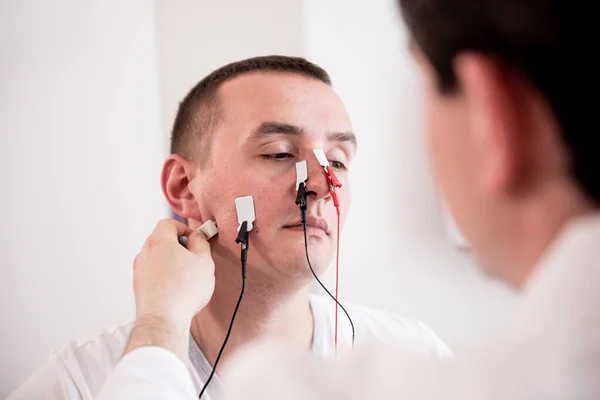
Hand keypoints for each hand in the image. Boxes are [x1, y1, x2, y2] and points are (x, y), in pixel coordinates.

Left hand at [124, 219, 215, 361]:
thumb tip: (197, 238)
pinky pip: (153, 274)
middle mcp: (144, 253)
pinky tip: (177, 289)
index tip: (194, 240)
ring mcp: (139, 270)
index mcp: (159, 241)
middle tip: (193, 258)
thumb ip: (201, 244)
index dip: (183, 228)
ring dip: (171, 262)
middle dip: (178, 246)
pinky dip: (164, 276)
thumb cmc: (183, 291)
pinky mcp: (139, 286)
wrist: (163, 319)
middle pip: (161, 240)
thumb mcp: (204, 262)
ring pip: (157, 258)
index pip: (168, 223)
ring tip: (186, 277)